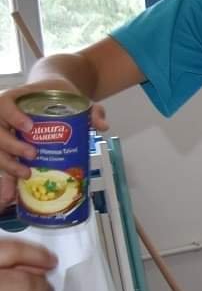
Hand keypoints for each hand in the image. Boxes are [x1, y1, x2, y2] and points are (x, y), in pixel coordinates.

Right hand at [0, 80, 109, 202]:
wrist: (49, 94)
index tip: (28, 126)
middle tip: (32, 154)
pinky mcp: (7, 149)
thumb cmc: (58, 95)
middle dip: (11, 145)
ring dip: (7, 164)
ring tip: (26, 174)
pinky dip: (5, 180)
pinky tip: (9, 195)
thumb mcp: (76, 99)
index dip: (12, 116)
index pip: (4, 104)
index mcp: (16, 99)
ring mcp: (3, 132)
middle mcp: (3, 116)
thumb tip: (102, 126)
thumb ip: (91, 110)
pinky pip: (2, 163)